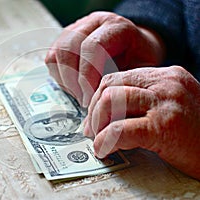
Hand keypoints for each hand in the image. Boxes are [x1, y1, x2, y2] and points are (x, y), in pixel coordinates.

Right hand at [45, 11, 164, 106]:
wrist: (133, 49)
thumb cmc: (137, 61)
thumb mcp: (139, 72)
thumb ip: (121, 84)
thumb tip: (102, 104)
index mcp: (115, 27)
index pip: (91, 47)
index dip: (87, 76)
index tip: (91, 99)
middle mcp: (92, 23)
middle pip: (68, 48)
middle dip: (73, 81)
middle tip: (84, 100)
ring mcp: (75, 30)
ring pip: (57, 54)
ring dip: (65, 80)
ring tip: (80, 95)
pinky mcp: (63, 40)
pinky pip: (51, 59)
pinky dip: (60, 77)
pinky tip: (74, 86)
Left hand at [84, 66, 199, 179]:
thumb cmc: (196, 133)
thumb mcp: (171, 105)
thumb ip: (144, 100)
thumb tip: (106, 110)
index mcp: (166, 76)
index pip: (117, 78)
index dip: (98, 98)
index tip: (94, 116)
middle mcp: (166, 83)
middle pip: (109, 86)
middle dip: (93, 110)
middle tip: (91, 129)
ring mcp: (166, 102)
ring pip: (110, 101)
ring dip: (97, 124)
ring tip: (98, 140)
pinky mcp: (164, 126)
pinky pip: (120, 130)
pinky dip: (105, 141)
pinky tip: (104, 150)